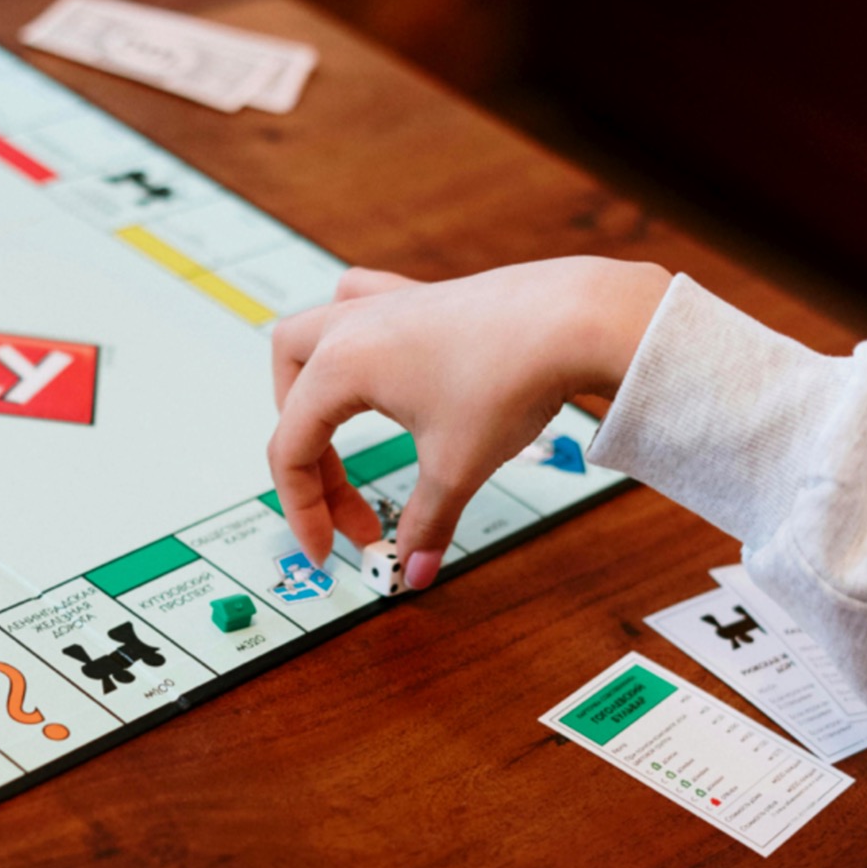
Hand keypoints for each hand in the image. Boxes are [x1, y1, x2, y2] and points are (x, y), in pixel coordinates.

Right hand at [268, 256, 670, 587]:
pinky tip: (379, 367)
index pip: (290, 451)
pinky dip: (352, 342)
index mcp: (340, 367)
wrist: (576, 318)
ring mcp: (383, 305)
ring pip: (310, 339)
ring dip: (309, 392)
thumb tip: (415, 568)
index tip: (330, 552)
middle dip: (309, 460)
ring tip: (336, 436)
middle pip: (290, 397)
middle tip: (348, 505)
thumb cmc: (508, 378)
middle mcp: (350, 328)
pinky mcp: (419, 298)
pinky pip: (359, 307)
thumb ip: (426, 522)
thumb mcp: (456, 467)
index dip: (305, 512)